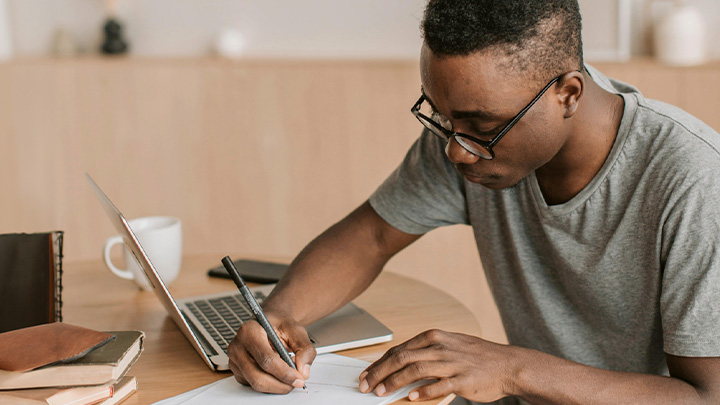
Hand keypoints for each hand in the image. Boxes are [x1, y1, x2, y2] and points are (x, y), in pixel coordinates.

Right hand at [227, 312, 316, 393]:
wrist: (271, 323)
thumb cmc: (280, 325)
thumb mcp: (297, 331)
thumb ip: (305, 349)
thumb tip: (303, 370)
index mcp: (249, 331)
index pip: (266, 359)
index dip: (284, 372)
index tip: (299, 378)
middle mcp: (237, 346)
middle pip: (258, 376)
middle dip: (281, 384)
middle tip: (297, 382)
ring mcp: (235, 360)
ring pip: (256, 384)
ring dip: (277, 385)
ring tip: (289, 375)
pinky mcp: (237, 371)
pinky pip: (254, 385)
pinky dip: (270, 384)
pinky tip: (278, 374)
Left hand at [358, 329, 515, 401]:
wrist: (508, 365)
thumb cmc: (477, 357)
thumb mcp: (449, 346)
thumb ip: (425, 354)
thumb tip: (398, 366)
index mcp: (434, 337)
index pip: (398, 349)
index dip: (379, 363)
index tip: (366, 374)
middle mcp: (440, 347)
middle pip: (401, 358)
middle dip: (379, 372)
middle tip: (366, 385)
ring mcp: (451, 362)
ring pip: (414, 370)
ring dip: (394, 382)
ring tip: (381, 392)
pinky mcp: (462, 379)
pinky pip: (438, 386)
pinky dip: (423, 392)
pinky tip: (411, 397)